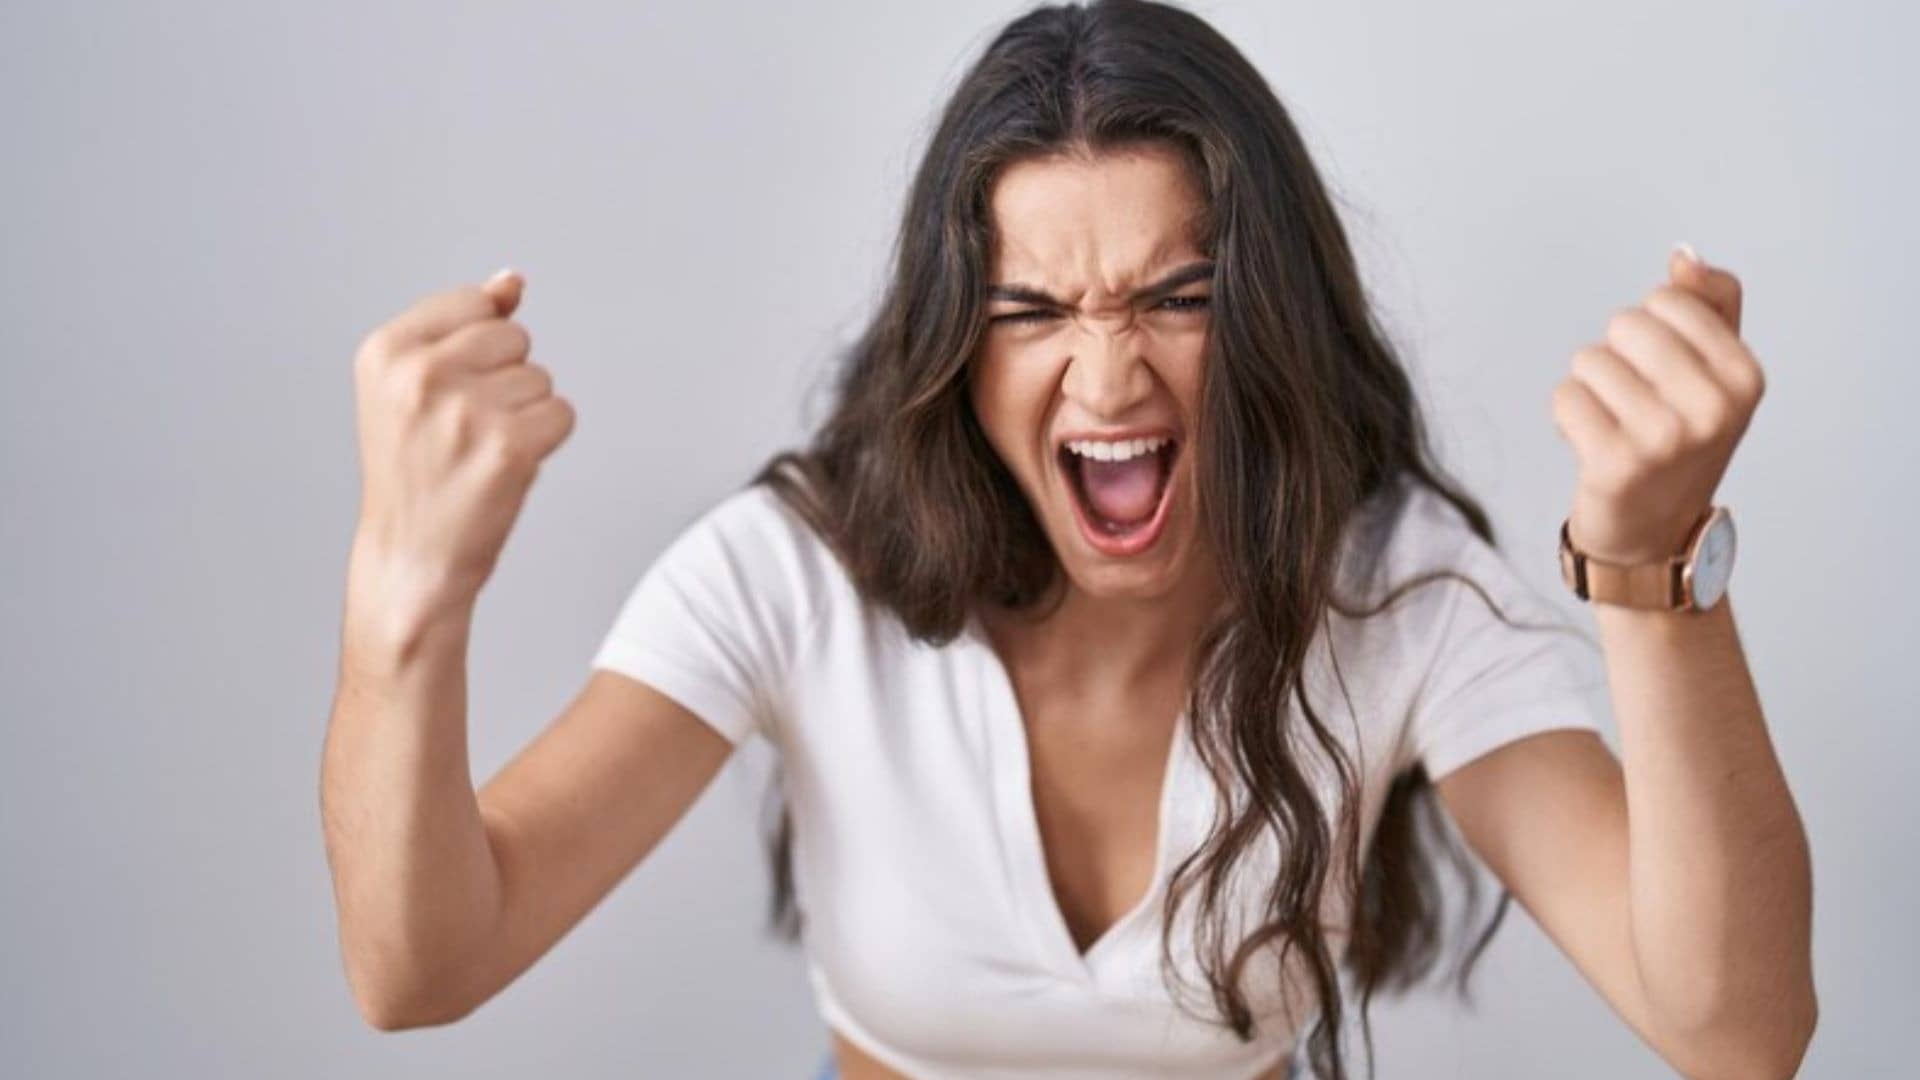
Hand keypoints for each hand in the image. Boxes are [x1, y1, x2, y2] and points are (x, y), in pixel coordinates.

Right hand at [349, 269, 577, 617]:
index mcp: (385, 351)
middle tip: (464, 431)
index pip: (475, 305)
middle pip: (515, 337)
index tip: (446, 394)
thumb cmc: (415, 470)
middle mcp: (420, 375)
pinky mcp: (509, 448)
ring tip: (480, 452)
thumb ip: (462, 325)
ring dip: (525, 414)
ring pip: (541, 378)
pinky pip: (562, 415)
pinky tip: (507, 468)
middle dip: (505, 379)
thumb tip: (511, 279)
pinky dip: (546, 442)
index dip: (478, 351)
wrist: (410, 558)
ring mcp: (465, 412)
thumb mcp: (411, 387)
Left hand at [1550, 245, 1765, 565]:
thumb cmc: (1680, 439)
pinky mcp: (1615, 464)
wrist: (1654, 532)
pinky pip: (1564, 397)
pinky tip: (1592, 446)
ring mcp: (1666, 438)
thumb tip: (1684, 256)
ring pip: (1587, 361)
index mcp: (1745, 377)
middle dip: (1617, 356)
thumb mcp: (1713, 371)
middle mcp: (1714, 408)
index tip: (1665, 374)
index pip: (1668, 299)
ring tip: (1614, 426)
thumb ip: (1709, 305)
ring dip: (1589, 390)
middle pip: (1624, 324)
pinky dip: (1567, 416)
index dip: (1651, 329)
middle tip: (1635, 403)